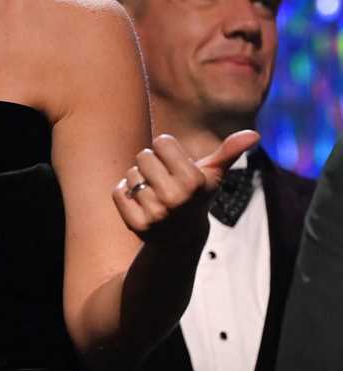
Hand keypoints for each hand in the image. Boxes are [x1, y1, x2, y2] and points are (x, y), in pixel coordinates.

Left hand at [113, 130, 259, 244]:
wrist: (181, 236)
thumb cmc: (197, 196)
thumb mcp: (213, 175)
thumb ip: (229, 152)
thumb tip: (253, 134)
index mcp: (193, 181)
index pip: (162, 141)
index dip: (167, 150)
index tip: (176, 165)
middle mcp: (174, 198)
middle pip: (143, 156)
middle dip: (151, 165)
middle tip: (164, 181)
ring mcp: (155, 213)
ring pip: (130, 175)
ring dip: (139, 181)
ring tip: (155, 194)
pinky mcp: (136, 224)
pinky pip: (117, 192)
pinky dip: (124, 193)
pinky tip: (141, 203)